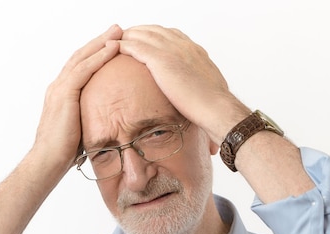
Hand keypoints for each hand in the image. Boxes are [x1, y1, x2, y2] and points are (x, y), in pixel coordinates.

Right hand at [34, 25, 121, 169]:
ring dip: (101, 42)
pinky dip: (99, 56)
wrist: (48, 161)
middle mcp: (58, 87)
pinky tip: (113, 48)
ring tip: (118, 32)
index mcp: (61, 94)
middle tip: (117, 29)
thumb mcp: (82, 130)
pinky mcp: (64, 94)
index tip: (112, 44)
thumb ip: (91, 119)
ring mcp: (59, 89)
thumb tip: (109, 123)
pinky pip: (84, 69)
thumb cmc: (64, 153)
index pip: (80, 67)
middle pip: (81, 56)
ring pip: (82, 58)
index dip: (95, 53)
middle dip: (99, 41)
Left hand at [116, 25, 249, 142]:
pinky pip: (135, 46)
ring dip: (128, 35)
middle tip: (126, 36)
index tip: (147, 39)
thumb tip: (196, 93)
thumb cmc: (214, 105)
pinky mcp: (161, 60)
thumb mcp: (207, 87)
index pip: (172, 35)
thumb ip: (198, 83)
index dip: (156, 36)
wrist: (215, 107)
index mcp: (194, 50)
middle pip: (155, 30)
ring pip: (143, 34)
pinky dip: (123, 45)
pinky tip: (114, 48)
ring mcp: (172, 50)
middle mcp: (183, 45)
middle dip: (139, 31)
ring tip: (115, 39)